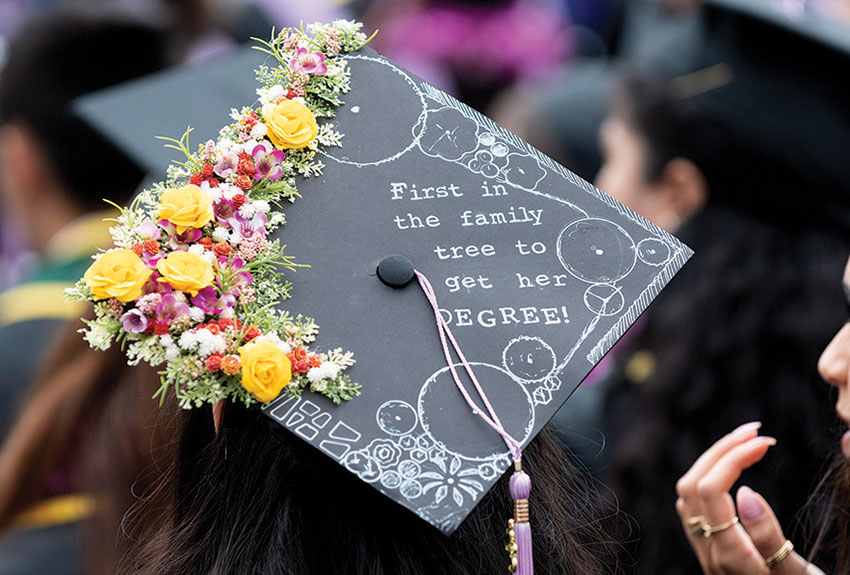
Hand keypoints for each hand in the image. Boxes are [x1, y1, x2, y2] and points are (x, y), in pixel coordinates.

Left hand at [675, 422, 821, 573]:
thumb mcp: (794, 574)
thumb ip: (768, 537)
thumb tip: (745, 490)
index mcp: (728, 557)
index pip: (711, 490)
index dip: (732, 458)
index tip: (765, 441)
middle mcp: (708, 553)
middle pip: (693, 486)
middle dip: (720, 451)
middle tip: (756, 432)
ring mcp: (705, 553)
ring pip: (688, 494)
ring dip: (711, 461)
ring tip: (745, 443)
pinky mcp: (709, 552)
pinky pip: (693, 506)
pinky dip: (708, 478)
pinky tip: (732, 473)